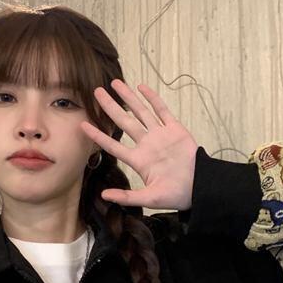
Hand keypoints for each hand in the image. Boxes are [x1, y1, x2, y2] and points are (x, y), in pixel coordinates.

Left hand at [80, 79, 198, 211]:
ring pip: (141, 112)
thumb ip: (127, 196)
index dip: (98, 135)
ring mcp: (160, 135)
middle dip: (110, 107)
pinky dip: (152, 98)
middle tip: (96, 92)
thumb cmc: (176, 195)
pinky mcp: (175, 129)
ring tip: (115, 83)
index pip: (114, 145)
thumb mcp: (149, 198)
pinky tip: (141, 87)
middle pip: (124, 122)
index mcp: (139, 160)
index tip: (84, 124)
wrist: (199, 187)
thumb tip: (104, 196)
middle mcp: (147, 144)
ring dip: (128, 98)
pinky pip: (162, 110)